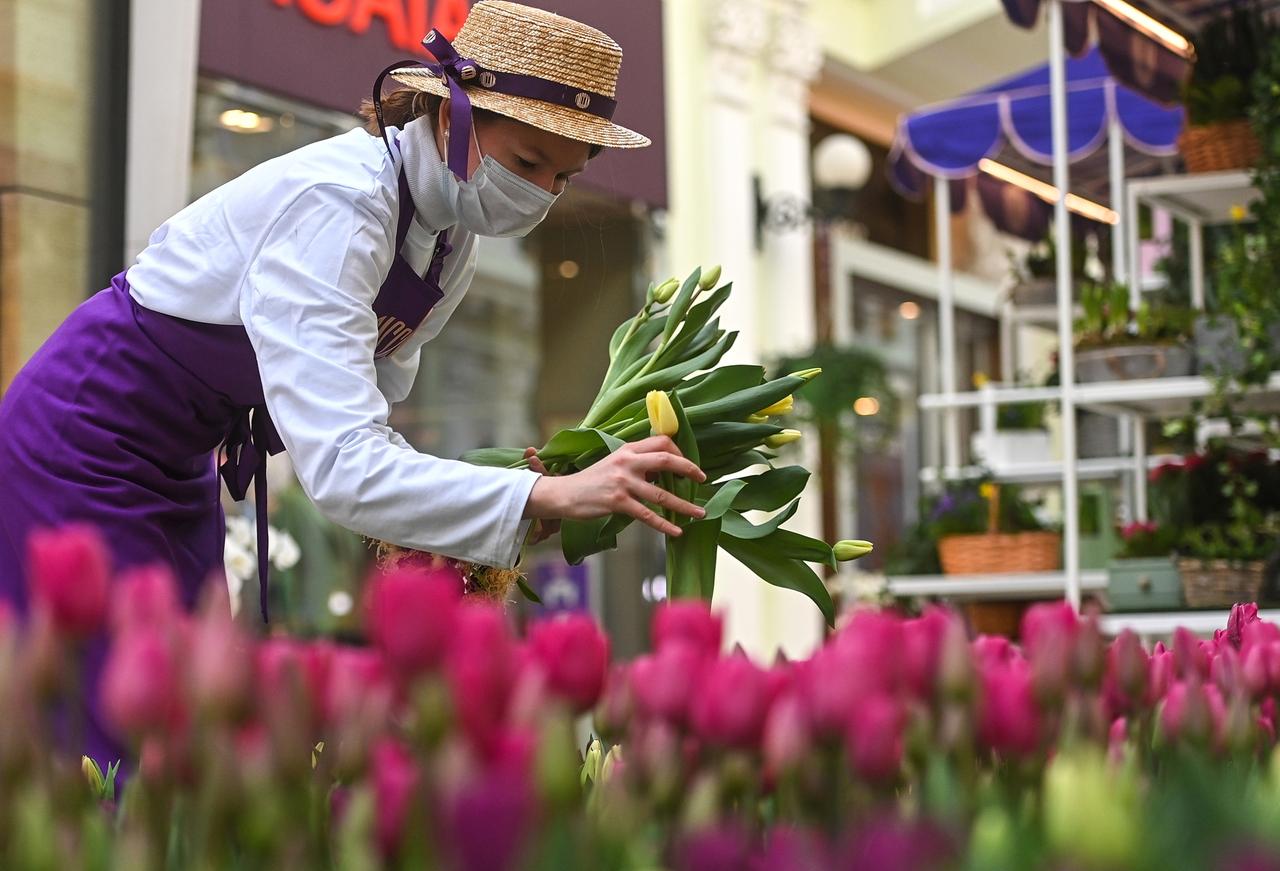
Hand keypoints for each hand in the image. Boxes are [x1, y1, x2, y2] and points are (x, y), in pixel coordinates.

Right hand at [523, 436, 706, 536]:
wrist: (564, 493)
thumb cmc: (591, 480)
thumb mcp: (614, 463)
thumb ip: (637, 463)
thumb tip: (662, 472)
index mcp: (628, 450)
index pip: (661, 442)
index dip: (679, 452)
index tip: (688, 466)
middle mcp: (627, 462)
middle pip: (666, 460)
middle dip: (689, 470)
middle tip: (702, 479)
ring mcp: (623, 482)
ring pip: (661, 494)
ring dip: (684, 505)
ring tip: (699, 513)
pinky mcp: (618, 502)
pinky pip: (648, 515)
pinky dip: (665, 524)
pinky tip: (677, 530)